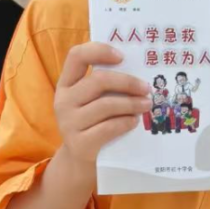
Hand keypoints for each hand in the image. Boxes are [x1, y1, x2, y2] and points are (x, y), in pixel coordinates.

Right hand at [55, 43, 150, 164]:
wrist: (80, 158)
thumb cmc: (93, 121)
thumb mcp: (92, 100)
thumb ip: (105, 85)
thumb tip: (138, 70)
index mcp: (66, 83)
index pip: (76, 56)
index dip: (99, 50)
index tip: (122, 56)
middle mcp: (63, 100)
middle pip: (98, 81)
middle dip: (128, 82)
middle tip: (146, 88)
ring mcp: (68, 122)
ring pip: (106, 105)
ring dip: (132, 104)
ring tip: (146, 104)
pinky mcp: (79, 143)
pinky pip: (108, 127)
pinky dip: (126, 122)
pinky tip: (135, 121)